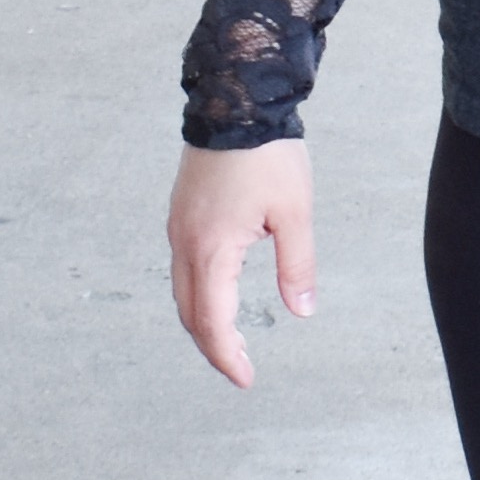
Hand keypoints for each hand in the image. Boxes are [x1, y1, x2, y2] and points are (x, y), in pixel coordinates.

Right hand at [168, 140, 316, 387]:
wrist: (235, 100)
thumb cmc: (267, 155)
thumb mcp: (294, 214)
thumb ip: (297, 266)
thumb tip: (301, 311)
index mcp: (212, 249)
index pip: (213, 321)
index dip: (228, 356)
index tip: (246, 379)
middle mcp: (185, 243)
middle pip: (190, 314)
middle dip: (213, 346)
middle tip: (242, 369)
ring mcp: (178, 227)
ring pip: (183, 292)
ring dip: (204, 321)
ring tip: (234, 340)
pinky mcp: (181, 214)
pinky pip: (183, 268)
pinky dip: (198, 294)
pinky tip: (222, 295)